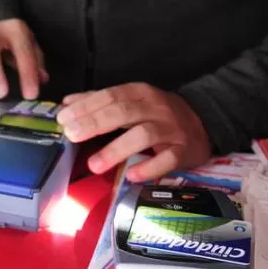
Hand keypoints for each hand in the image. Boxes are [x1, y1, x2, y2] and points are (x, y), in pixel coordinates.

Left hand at [56, 83, 210, 181]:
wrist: (203, 122)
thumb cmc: (158, 112)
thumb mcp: (131, 100)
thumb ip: (99, 101)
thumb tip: (67, 103)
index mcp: (140, 93)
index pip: (111, 96)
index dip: (86, 106)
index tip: (64, 118)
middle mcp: (155, 108)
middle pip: (123, 112)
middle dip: (95, 123)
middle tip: (72, 135)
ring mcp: (171, 129)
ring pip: (143, 135)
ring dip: (116, 149)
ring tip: (94, 164)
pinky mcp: (184, 151)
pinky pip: (167, 160)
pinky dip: (149, 167)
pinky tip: (132, 175)